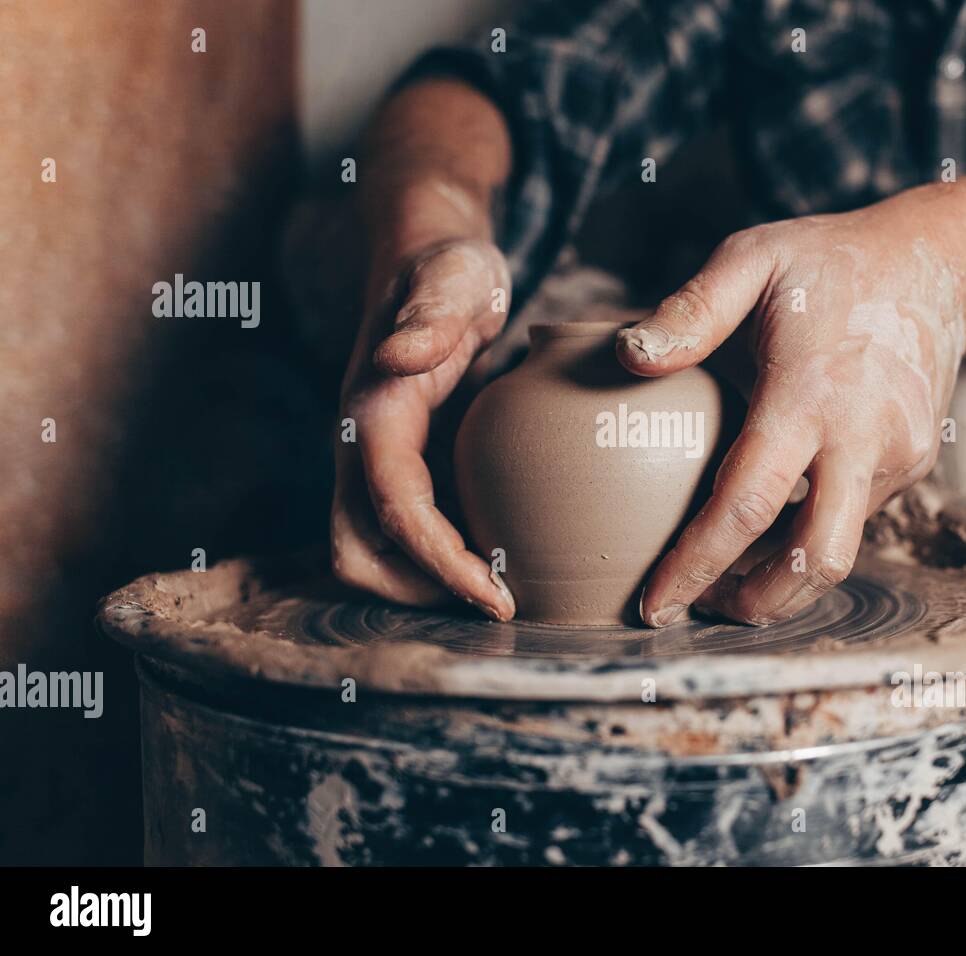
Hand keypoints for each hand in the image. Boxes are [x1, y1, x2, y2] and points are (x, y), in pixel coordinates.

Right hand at [331, 236, 515, 619]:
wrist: (430, 258)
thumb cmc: (448, 268)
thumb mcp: (452, 277)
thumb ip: (429, 315)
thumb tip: (397, 358)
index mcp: (373, 412)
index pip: (394, 511)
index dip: (439, 563)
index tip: (497, 596)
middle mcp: (362, 445)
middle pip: (360, 553)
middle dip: (419, 591)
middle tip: (498, 603)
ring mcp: (378, 460)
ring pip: (377, 552)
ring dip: (429, 583)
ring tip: (503, 591)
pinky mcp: (402, 465)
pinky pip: (408, 531)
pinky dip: (443, 557)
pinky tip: (502, 554)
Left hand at [618, 192, 965, 625]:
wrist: (941, 263)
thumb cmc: (831, 261)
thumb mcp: (752, 259)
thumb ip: (691, 310)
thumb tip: (628, 356)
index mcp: (810, 394)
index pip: (747, 505)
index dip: (696, 565)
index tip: (653, 605)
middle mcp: (863, 438)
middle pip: (814, 560)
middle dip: (756, 603)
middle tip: (698, 609)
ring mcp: (897, 458)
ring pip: (837, 550)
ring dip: (781, 576)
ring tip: (723, 574)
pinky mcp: (912, 465)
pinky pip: (855, 519)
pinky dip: (807, 536)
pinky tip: (770, 521)